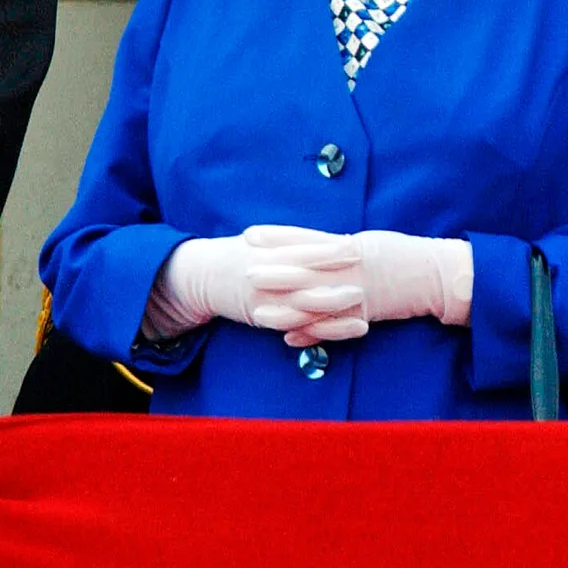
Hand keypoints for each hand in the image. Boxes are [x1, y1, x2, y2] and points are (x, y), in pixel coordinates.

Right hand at [143, 227, 367, 339]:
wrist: (201, 276)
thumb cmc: (234, 257)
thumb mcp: (258, 242)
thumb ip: (287, 241)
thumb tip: (322, 238)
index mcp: (267, 249)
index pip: (302, 245)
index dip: (328, 244)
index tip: (354, 242)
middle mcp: (266, 270)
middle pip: (307, 270)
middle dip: (336, 269)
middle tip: (365, 267)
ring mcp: (265, 294)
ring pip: (303, 298)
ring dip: (334, 300)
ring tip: (362, 299)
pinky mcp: (263, 315)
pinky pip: (294, 323)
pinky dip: (319, 326)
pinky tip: (340, 328)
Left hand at [243, 226, 474, 346]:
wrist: (435, 274)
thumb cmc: (402, 255)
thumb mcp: (367, 243)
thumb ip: (337, 246)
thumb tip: (309, 246)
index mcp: (346, 245)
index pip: (303, 238)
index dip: (275, 236)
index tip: (249, 234)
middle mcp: (348, 267)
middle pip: (304, 268)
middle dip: (273, 270)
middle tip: (244, 270)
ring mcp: (356, 290)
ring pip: (315, 300)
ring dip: (285, 307)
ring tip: (257, 312)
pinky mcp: (364, 313)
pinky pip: (334, 325)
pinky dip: (312, 332)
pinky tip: (289, 339)